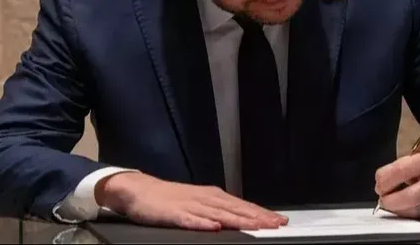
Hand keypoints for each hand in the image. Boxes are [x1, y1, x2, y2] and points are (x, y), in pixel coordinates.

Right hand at [96, 172, 288, 231]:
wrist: (140, 191)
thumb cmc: (170, 200)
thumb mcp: (200, 203)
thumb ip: (219, 212)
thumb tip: (242, 220)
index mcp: (213, 197)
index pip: (242, 206)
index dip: (262, 213)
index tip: (280, 221)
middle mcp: (205, 199)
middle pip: (235, 209)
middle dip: (257, 217)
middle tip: (276, 224)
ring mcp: (190, 206)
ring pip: (218, 214)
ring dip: (238, 220)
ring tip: (255, 226)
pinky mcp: (174, 214)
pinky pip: (190, 220)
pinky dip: (203, 224)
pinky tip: (214, 228)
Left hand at [374, 149, 419, 218]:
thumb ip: (407, 168)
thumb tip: (384, 185)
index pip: (402, 170)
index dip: (385, 179)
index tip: (379, 184)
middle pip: (410, 196)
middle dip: (390, 201)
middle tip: (384, 199)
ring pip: (416, 210)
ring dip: (402, 208)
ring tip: (400, 201)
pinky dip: (416, 213)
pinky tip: (418, 205)